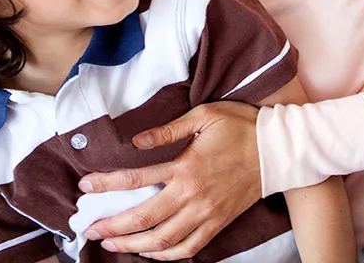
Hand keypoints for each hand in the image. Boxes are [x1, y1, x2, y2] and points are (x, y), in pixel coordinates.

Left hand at [78, 101, 261, 259]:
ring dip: (132, 245)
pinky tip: (150, 252)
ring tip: (112, 243)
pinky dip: (165, 256)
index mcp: (186, 166)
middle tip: (89, 228)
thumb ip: (168, 129)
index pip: (135, 179)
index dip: (105, 184)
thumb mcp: (205, 115)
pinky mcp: (218, 223)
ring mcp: (206, 213)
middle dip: (111, 226)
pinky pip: (188, 249)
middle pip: (143, 219)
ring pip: (161, 241)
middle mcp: (193, 195)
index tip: (85, 187)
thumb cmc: (241, 127)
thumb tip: (135, 141)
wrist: (278, 150)